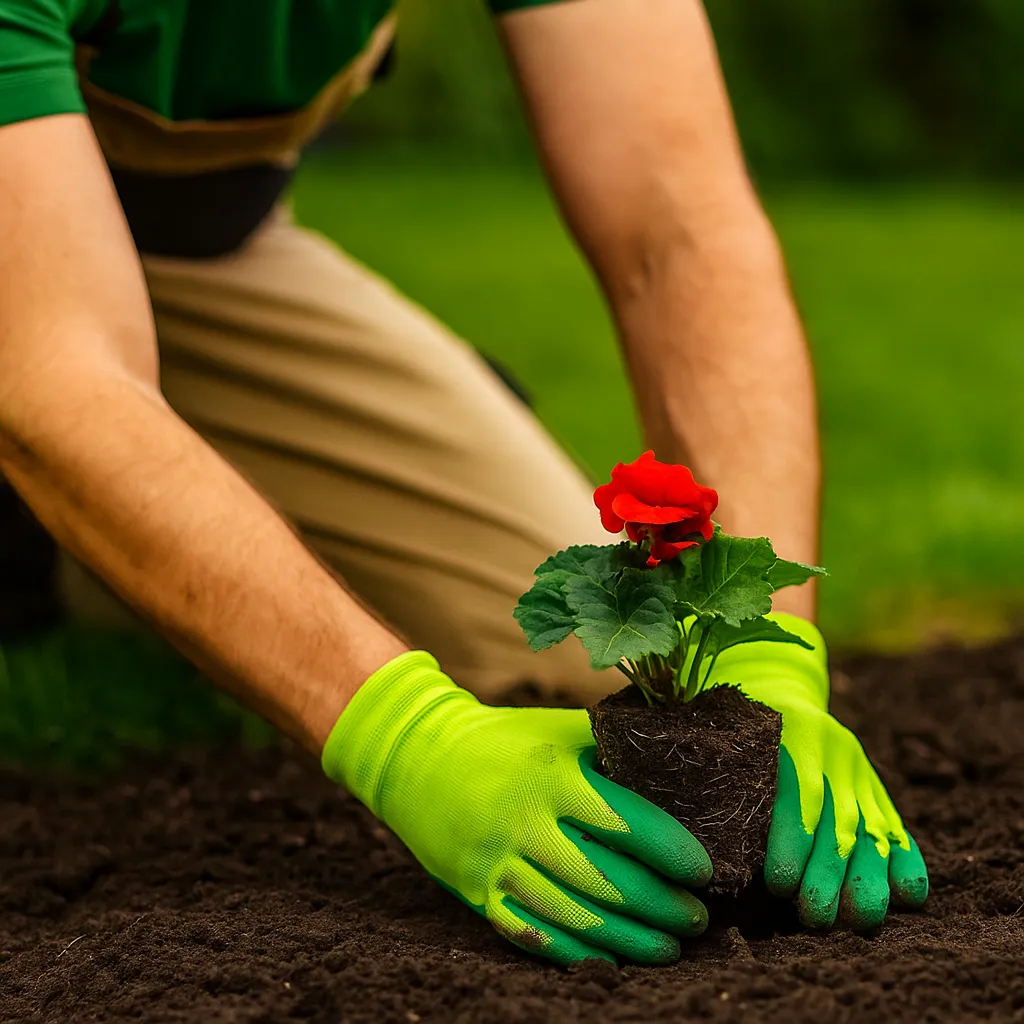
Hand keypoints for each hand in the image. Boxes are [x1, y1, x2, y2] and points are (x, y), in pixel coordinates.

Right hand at [322, 651, 711, 964]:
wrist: (420, 756)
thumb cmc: (506, 739)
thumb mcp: (559, 729)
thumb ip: (614, 746)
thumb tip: (683, 762)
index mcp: (552, 775)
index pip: (624, 822)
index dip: (670, 851)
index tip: (704, 869)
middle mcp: (525, 821)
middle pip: (605, 879)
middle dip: (661, 906)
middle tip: (698, 917)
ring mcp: (498, 861)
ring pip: (573, 916)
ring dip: (629, 938)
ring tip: (670, 946)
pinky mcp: (478, 891)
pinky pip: (532, 935)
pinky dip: (576, 953)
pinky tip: (612, 958)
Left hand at [707, 613, 928, 929]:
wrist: (774, 675)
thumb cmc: (725, 709)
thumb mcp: (712, 716)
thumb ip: (696, 750)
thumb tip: (651, 791)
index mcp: (790, 726)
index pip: (796, 785)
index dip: (791, 835)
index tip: (777, 882)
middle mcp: (832, 746)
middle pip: (836, 814)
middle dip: (828, 871)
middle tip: (814, 917)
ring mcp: (856, 767)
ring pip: (869, 824)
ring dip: (866, 875)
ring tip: (859, 919)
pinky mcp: (872, 786)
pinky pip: (894, 823)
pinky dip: (904, 858)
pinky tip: (908, 893)